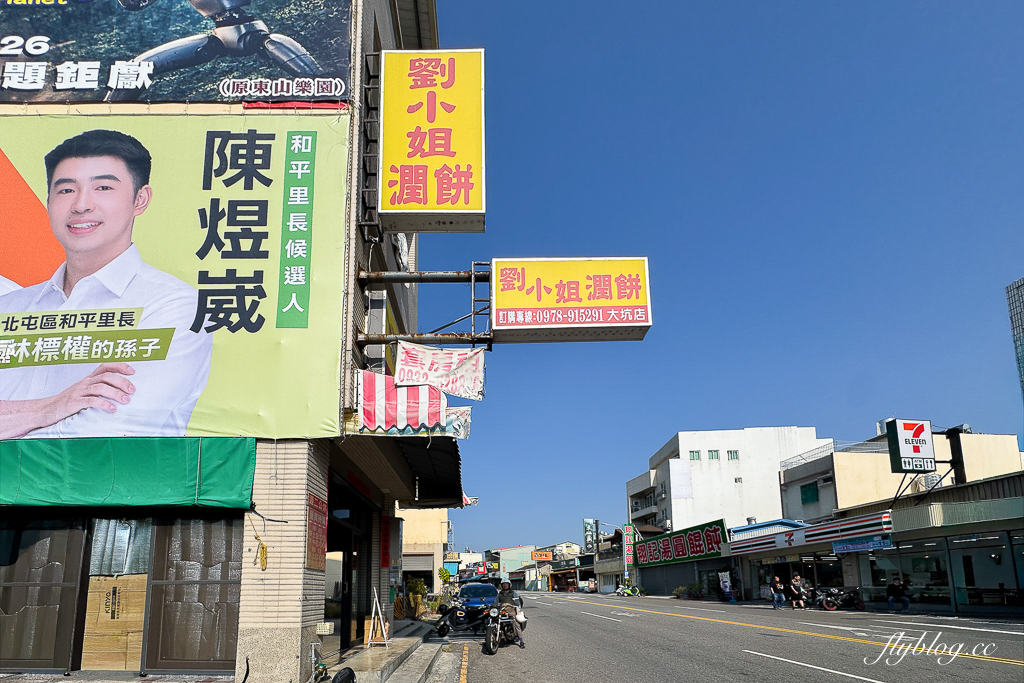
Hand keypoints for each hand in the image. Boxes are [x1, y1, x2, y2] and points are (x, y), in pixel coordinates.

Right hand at [0, 363, 135, 438]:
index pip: (105, 366)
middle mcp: (85, 382)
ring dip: (115, 393)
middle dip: (122, 382)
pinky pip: (90, 401)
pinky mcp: (73, 403)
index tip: (133, 371)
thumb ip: (100, 389)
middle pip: (106, 376)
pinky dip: (103, 404)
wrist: (46, 410)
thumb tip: (124, 392)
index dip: (119, 366)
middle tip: (133, 390)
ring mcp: (78, 392)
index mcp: (89, 379)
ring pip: (99, 388)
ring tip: (126, 400)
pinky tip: (112, 409)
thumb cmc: (70, 402)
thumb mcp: (85, 392)